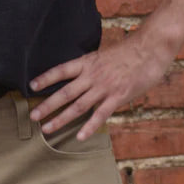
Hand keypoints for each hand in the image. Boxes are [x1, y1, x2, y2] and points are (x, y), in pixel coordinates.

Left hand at [29, 35, 175, 140]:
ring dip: (60, 119)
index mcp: (89, 63)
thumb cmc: (131, 52)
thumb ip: (93, 69)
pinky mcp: (117, 97)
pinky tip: (79, 137)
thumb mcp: (105, 56)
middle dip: (47, 105)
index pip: (62, 70)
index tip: (32, 86)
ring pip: (77, 106)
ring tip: (46, 129)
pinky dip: (89, 127)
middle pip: (65, 92)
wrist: (151, 47)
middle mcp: (92, 75)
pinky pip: (100, 115)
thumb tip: (84, 79)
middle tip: (32, 116)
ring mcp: (104, 87)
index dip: (46, 78)